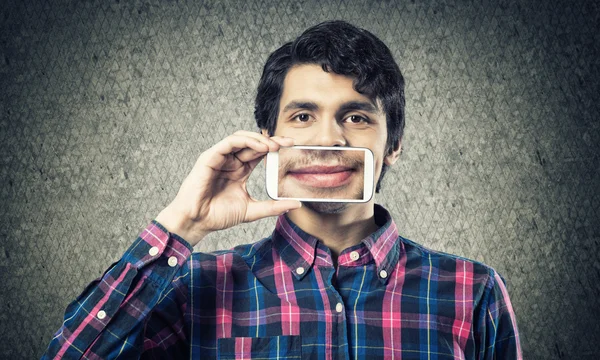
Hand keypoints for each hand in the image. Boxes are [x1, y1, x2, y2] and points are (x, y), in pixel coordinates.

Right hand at [155, 130, 301, 245]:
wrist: (197, 222)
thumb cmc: (218, 216)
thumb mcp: (252, 211)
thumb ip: (273, 207)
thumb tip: (296, 204)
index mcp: (240, 170)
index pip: (260, 152)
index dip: (275, 147)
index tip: (292, 147)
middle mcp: (231, 161)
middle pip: (253, 143)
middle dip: (272, 140)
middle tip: (288, 142)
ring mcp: (220, 158)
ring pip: (241, 138)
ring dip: (259, 139)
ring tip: (274, 145)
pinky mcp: (210, 157)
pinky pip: (229, 142)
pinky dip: (245, 141)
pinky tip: (259, 147)